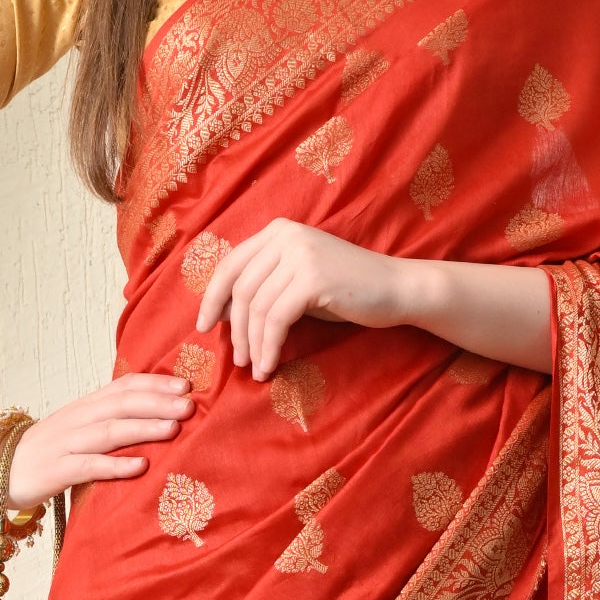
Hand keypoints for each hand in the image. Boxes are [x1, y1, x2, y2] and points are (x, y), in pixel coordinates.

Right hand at [5, 372, 191, 504]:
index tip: (186, 384)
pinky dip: (115, 465)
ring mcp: (66, 444)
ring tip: (174, 428)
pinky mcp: (57, 471)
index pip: (123, 386)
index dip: (154, 383)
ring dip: (143, 428)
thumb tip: (158, 412)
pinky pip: (89, 466)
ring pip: (109, 431)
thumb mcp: (81, 427)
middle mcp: (78, 419)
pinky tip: (140, 466)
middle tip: (189, 404)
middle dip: (157, 402)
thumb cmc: (50, 450)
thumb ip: (112, 418)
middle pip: (121, 405)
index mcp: (87, 406)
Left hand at [195, 220, 414, 380]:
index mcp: (277, 230)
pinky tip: (270, 365)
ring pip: (256, 307)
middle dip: (233, 329)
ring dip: (252, 344)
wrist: (396, 289)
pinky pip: (276, 319)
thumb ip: (264, 288)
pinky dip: (269, 346)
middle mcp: (285, 235)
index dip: (212, 297)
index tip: (204, 326)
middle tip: (237, 359)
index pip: (230, 264)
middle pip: (240, 288)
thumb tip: (219, 314)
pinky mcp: (313, 278)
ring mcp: (299, 254)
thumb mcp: (297, 282)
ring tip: (256, 368)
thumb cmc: (347, 290)